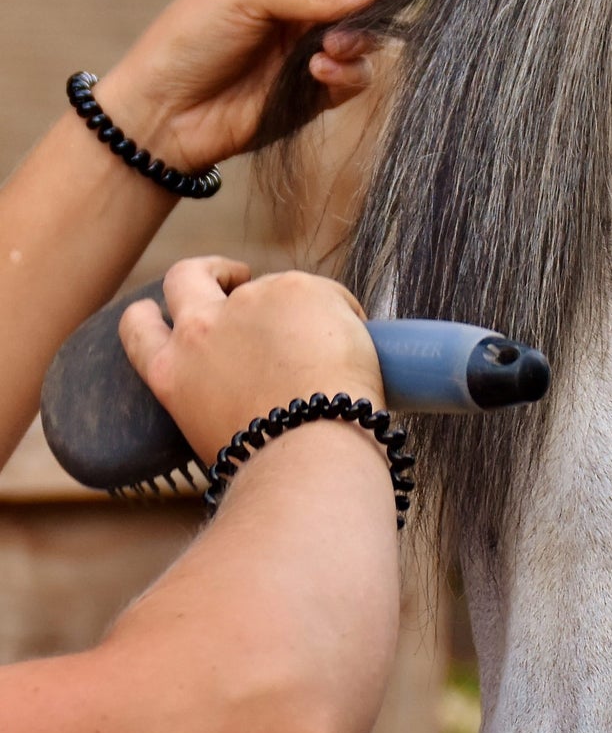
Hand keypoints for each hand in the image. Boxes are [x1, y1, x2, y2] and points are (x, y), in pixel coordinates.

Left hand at [91, 0, 383, 172]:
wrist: (167, 112)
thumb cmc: (192, 37)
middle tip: (362, 11)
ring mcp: (319, 38)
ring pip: (373, 31)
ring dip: (360, 39)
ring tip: (330, 49)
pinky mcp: (323, 83)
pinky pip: (359, 73)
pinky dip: (347, 73)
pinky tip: (316, 74)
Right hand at [118, 257, 384, 462]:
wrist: (310, 455)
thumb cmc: (273, 462)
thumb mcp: (216, 433)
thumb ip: (218, 394)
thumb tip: (253, 381)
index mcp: (170, 371)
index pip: (139, 325)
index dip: (153, 310)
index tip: (171, 306)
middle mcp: (200, 330)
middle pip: (186, 275)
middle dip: (209, 270)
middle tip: (237, 275)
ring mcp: (246, 304)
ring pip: (273, 288)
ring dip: (298, 310)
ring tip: (330, 359)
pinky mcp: (294, 289)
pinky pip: (325, 294)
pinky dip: (342, 317)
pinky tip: (352, 355)